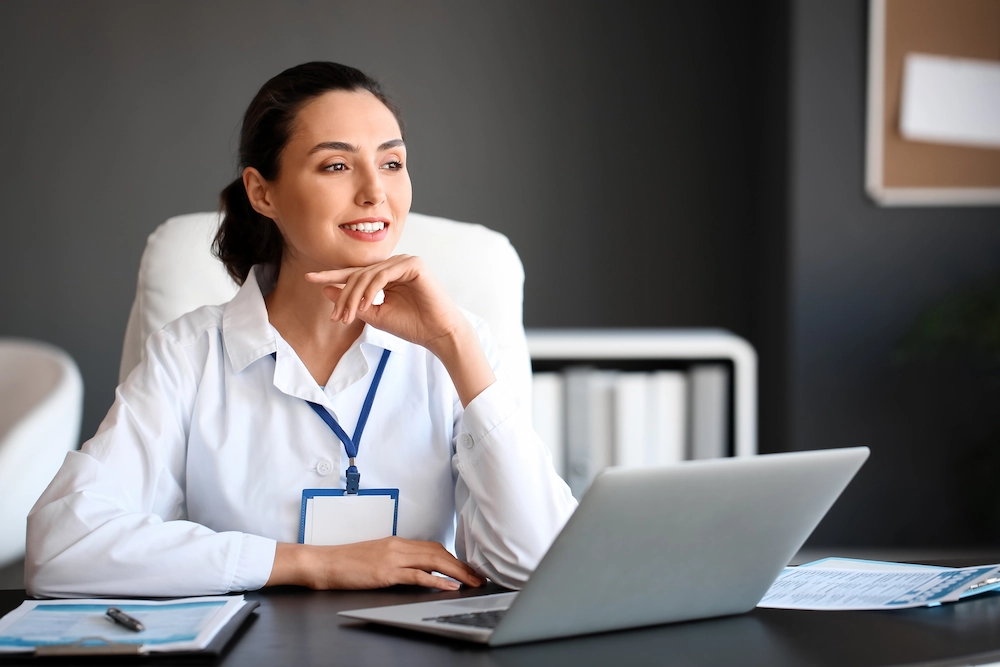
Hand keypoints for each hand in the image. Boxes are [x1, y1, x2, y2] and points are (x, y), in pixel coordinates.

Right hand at [268, 537, 484, 590]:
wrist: (324, 562)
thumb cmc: (347, 562)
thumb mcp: (376, 557)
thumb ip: (397, 560)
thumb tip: (417, 570)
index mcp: (397, 542)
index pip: (433, 547)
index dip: (454, 557)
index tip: (468, 568)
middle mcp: (398, 546)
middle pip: (439, 552)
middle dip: (462, 565)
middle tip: (478, 576)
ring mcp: (392, 558)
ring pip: (433, 561)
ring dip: (457, 572)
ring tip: (472, 582)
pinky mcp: (386, 572)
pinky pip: (417, 575)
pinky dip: (437, 580)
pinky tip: (449, 586)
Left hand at [305, 255, 462, 355]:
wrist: (438, 334)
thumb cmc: (411, 326)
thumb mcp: (374, 315)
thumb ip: (352, 303)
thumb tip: (326, 290)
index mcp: (386, 274)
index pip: (355, 273)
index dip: (332, 276)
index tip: (310, 279)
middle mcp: (394, 264)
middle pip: (358, 274)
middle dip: (344, 296)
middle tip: (337, 318)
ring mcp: (405, 261)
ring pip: (368, 274)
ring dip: (354, 296)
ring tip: (347, 317)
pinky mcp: (414, 264)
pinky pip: (384, 274)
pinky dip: (371, 290)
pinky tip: (365, 304)